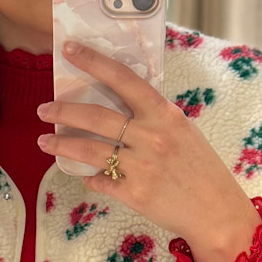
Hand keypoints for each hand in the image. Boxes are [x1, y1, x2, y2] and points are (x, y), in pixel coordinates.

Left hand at [36, 42, 260, 261]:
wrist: (218, 212)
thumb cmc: (202, 169)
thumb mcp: (183, 131)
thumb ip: (153, 117)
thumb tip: (119, 104)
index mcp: (165, 115)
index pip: (123, 79)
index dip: (94, 61)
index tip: (70, 49)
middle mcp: (151, 137)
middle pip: (96, 116)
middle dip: (63, 111)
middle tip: (44, 109)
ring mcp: (142, 166)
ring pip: (89, 149)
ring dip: (62, 144)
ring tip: (44, 141)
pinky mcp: (134, 194)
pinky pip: (100, 180)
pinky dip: (89, 177)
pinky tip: (83, 175)